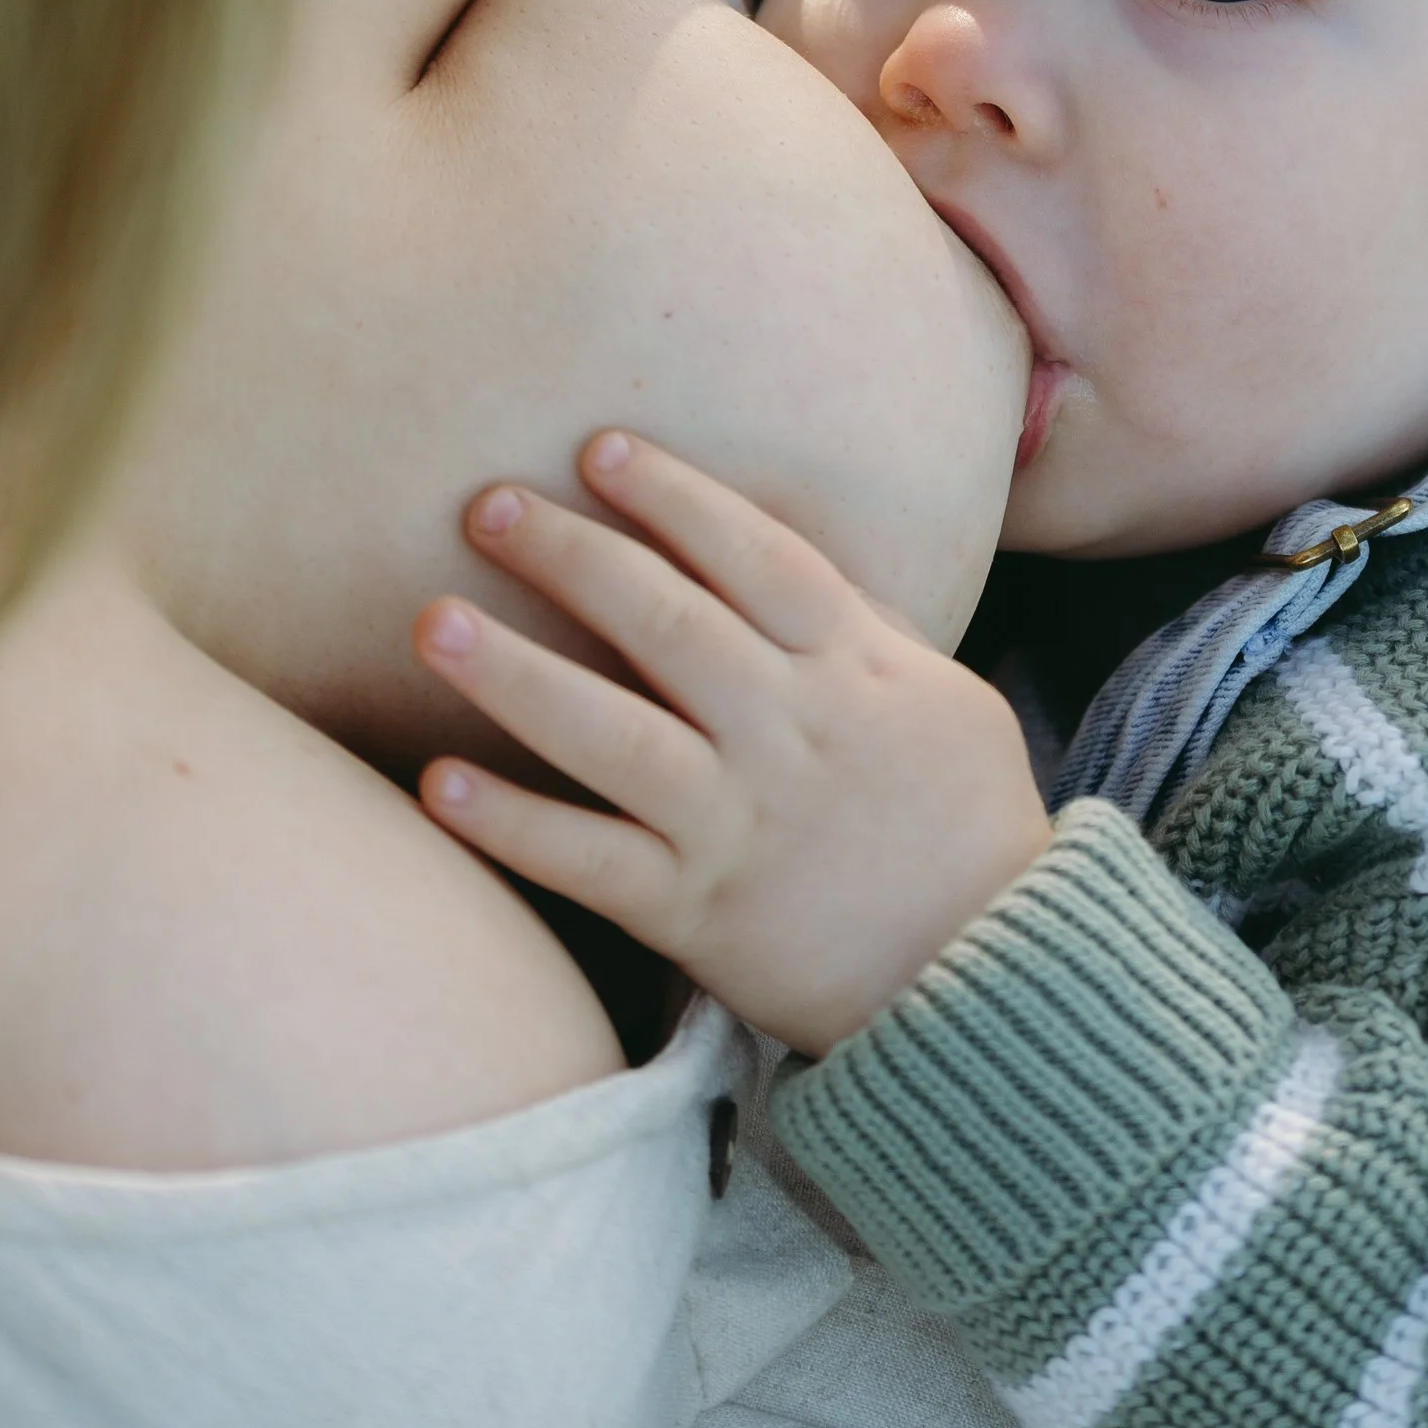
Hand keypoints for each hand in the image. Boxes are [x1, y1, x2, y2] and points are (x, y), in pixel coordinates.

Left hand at [413, 431, 1052, 1051]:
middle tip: (487, 505)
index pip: (755, 558)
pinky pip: (592, 862)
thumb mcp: (948, 700)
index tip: (599, 449)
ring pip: (613, 735)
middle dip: (574, 555)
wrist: (994, 977)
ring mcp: (739, 822)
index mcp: (853, 669)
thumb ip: (867, 629)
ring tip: (433, 623)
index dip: (676, 497)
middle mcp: (789, 732)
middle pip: (667, 625)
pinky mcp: (698, 914)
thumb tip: (785, 561)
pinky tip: (438, 784)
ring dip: (517, 675)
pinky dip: (515, 824)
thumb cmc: (969, 824)